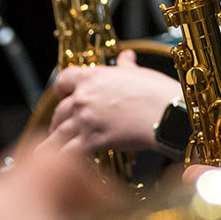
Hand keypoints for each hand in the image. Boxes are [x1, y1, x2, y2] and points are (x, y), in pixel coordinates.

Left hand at [44, 50, 179, 155]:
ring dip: (56, 141)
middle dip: (59, 120)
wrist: (166, 114)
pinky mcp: (91, 141)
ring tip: (54, 150)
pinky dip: (65, 158)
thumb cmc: (155, 93)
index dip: (61, 89)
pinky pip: (68, 152)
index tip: (63, 95)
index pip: (62, 80)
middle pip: (59, 110)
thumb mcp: (138, 73)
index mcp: (92, 77)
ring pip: (58, 133)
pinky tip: (66, 163)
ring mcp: (84, 120)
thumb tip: (126, 56)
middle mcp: (83, 98)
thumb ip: (126, 65)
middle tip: (61, 128)